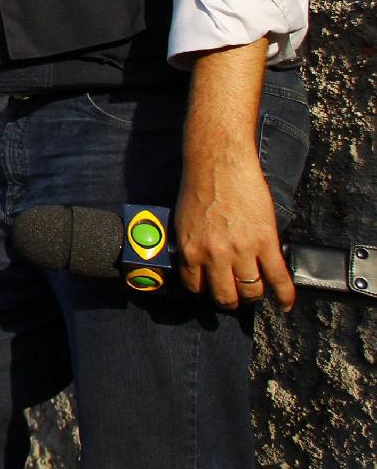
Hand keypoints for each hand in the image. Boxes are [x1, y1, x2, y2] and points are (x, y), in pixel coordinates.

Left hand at [173, 139, 292, 311]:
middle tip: (236, 295)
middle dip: (230, 300)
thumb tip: (197, 264)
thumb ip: (191, 245)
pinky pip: (278, 278)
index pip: (196, 287)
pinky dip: (284, 296)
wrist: (220, 164)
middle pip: (225, 296)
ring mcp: (242, 251)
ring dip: (254, 295)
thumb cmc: (200, 187)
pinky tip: (286, 304)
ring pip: (251, 291)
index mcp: (190, 250)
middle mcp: (214, 255)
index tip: (212, 289)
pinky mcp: (265, 242)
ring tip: (256, 291)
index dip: (205, 291)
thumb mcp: (184, 221)